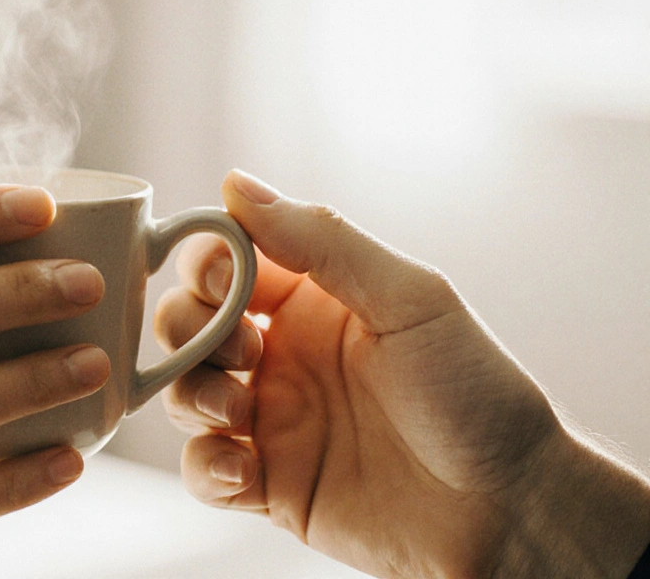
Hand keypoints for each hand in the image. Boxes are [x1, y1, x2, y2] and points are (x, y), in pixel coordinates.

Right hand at [156, 170, 649, 577]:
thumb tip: (237, 186)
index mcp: (312, 299)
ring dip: (192, 392)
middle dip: (191, 330)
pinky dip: (204, 466)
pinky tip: (242, 469)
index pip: (225, 260)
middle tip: (246, 352)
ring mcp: (273, 419)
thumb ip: (323, 240)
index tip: (224, 278)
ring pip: (183, 390)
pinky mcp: (268, 484)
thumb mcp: (409, 299)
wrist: (510, 507)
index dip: (207, 262)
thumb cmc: (476, 394)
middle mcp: (283, 354)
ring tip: (237, 410)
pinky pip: (202, 469)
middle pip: (187, 322)